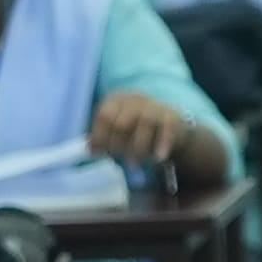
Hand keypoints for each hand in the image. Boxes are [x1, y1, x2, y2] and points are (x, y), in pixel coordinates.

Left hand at [90, 92, 226, 190]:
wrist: (171, 127)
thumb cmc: (136, 131)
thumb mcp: (117, 131)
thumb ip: (102, 138)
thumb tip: (89, 149)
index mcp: (117, 99)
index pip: (104, 116)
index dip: (99, 137)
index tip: (98, 154)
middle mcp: (135, 98)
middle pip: (122, 122)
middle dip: (118, 145)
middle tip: (119, 159)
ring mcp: (155, 106)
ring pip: (144, 125)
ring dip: (138, 148)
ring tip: (135, 163)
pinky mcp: (172, 117)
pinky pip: (166, 131)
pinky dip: (161, 146)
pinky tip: (158, 158)